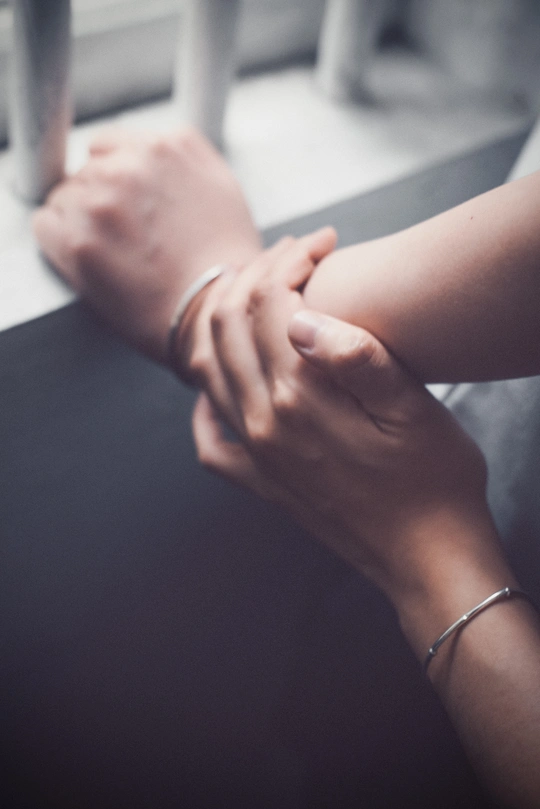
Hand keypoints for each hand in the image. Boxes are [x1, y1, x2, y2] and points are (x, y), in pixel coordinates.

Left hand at [33, 127, 261, 360]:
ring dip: (81, 223)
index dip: (116, 180)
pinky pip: (46, 225)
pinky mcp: (78, 241)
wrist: (219, 312)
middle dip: (101, 203)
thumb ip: (182, 156)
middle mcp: (131, 165)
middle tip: (128, 241)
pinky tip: (91, 263)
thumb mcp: (222, 187)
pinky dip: (60, 242)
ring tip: (117, 257)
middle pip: (86, 172)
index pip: (108, 146)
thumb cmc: (226, 261)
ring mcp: (101, 202)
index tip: (126, 209)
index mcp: (167, 146)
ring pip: (65, 198)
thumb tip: (149, 151)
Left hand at [191, 263, 509, 614]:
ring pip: (209, 369)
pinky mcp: (260, 481)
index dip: (291, 260)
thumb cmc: (434, 479)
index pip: (270, 303)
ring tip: (261, 295)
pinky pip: (209, 436)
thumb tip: (300, 317)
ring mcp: (255, 454)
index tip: (323, 243)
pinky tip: (224, 382)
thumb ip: (355, 358)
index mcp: (301, 398)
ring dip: (227, 320)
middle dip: (255, 275)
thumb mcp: (413, 409)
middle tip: (293, 257)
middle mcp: (263, 423)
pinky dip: (205, 398)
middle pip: (229, 325)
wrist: (427, 557)